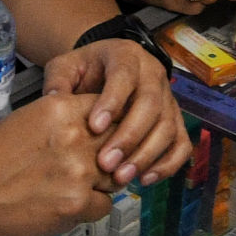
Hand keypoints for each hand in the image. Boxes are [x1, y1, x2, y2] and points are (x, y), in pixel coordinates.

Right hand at [0, 91, 112, 235]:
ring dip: (100, 185)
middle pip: (120, 143)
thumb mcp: (34, 118)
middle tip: (88, 167)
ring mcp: (78, 171)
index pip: (113, 111)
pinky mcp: (76, 203)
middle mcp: (74, 136)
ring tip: (69, 187)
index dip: (113, 127)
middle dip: (110, 157)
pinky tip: (64, 204)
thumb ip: (71, 120)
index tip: (106, 138)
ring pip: (116, 177)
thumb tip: (105, 128)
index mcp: (63, 109)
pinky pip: (105, 206)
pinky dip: (89, 209)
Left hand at [42, 39, 186, 188]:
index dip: (112, 102)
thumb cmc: (85, 70)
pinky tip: (145, 179)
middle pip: (151, 104)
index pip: (125, 76)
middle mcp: (153, 75)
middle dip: (129, 136)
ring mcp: (168, 98)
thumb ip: (58, 81)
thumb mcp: (66, 66)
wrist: (105, 70)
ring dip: (146, 155)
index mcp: (126, 56)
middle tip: (106, 163)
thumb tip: (54, 99)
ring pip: (168, 126)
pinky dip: (168, 164)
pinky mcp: (175, 121)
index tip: (95, 127)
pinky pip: (181, 143)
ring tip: (121, 177)